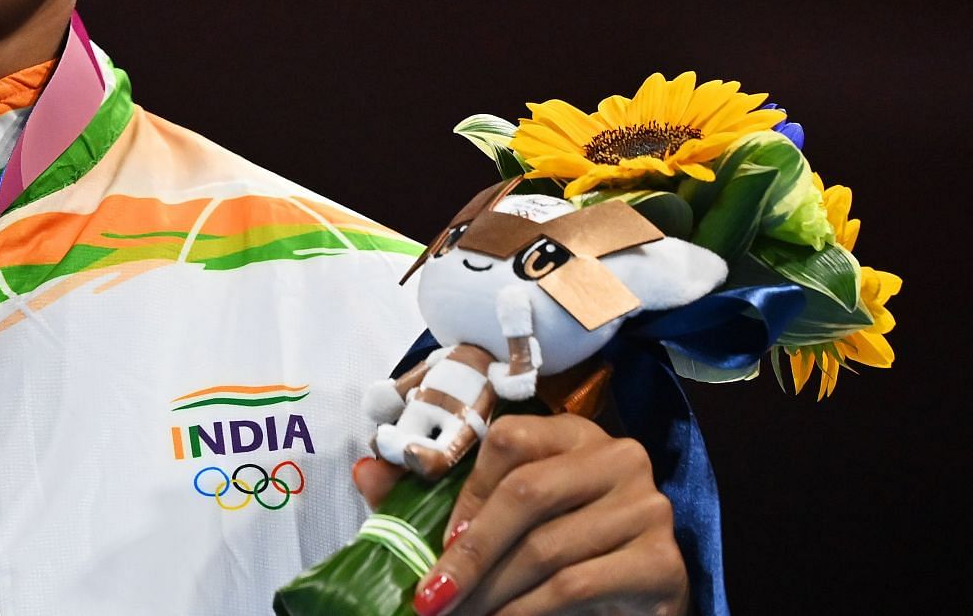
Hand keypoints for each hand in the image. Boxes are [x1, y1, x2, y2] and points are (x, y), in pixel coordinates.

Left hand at [355, 413, 687, 615]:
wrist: (630, 609)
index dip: (466, 494)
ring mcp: (647, 506)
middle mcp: (618, 457)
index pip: (510, 439)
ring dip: (492, 592)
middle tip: (432, 598)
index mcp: (572, 433)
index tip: (438, 545)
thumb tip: (365, 472)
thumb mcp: (493, 522)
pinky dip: (528, 613)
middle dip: (470, 554)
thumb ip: (432, 497)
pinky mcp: (664, 561)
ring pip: (548, 547)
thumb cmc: (553, 554)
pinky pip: (578, 585)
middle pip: (526, 492)